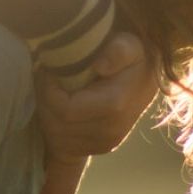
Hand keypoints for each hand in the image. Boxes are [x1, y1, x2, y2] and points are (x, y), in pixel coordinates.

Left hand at [36, 31, 158, 162]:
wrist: (147, 81)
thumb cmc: (133, 58)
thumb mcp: (129, 45)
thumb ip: (117, 51)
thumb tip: (100, 66)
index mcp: (114, 106)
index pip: (65, 109)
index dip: (49, 90)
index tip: (49, 71)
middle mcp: (109, 131)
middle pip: (57, 123)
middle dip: (45, 99)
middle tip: (46, 78)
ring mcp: (106, 143)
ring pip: (57, 135)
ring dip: (47, 112)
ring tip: (52, 89)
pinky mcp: (101, 148)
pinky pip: (65, 143)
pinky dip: (55, 124)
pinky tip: (61, 105)